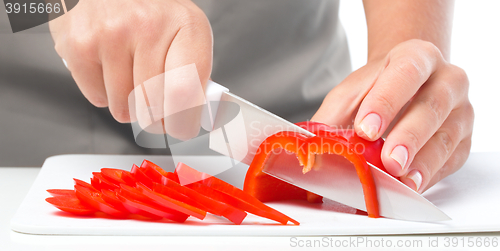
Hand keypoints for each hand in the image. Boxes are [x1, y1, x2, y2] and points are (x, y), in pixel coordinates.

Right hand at [49, 0, 212, 139]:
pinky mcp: (80, 45)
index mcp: (186, 25)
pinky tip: (110, 68)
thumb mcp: (186, 32)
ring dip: (128, 105)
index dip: (182, 123)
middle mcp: (149, 27)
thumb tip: (195, 118)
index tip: (181, 129)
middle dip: (156, 118)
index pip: (185, 92)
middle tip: (155, 103)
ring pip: (124, 109)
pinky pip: (97, 99)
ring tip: (130, 75)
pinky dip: (104, 93)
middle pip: (153, 108)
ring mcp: (111, 35)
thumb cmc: (152, 12)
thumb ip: (194, 75)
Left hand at [312, 39, 473, 192]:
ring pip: (446, 136)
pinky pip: (451, 159)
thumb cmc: (378, 88)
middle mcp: (447, 79)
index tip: (366, 130)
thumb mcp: (351, 93)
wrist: (409, 83)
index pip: (405, 74)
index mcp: (418, 57)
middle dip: (408, 137)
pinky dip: (430, 175)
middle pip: (431, 107)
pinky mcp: (464, 139)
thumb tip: (307, 147)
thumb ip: (331, 117)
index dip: (386, 102)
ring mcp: (460, 110)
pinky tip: (413, 184)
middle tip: (389, 162)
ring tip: (402, 179)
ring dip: (423, 162)